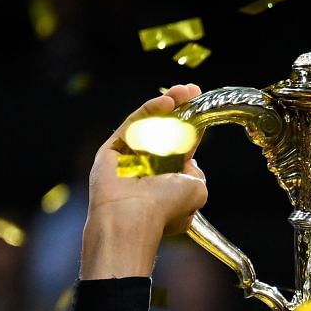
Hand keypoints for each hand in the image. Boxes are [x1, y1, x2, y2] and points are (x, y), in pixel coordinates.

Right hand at [81, 84, 209, 279]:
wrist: (132, 219)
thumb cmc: (164, 209)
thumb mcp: (197, 189)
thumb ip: (196, 172)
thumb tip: (189, 160)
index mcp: (167, 181)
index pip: (180, 146)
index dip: (190, 125)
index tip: (199, 106)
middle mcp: (147, 169)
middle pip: (163, 131)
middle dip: (179, 110)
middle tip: (192, 91)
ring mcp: (128, 159)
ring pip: (148, 125)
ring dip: (166, 105)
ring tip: (183, 91)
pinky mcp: (111, 150)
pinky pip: (132, 125)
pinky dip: (149, 111)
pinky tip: (166, 101)